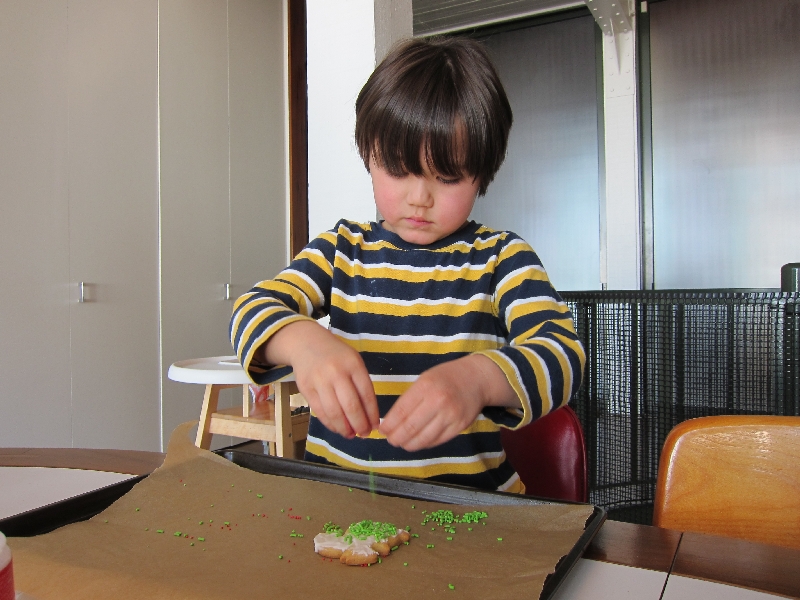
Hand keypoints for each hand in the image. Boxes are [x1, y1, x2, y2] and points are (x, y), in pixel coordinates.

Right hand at [261, 321, 378, 437]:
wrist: (306, 343)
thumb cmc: (336, 356)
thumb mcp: (353, 362)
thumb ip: (361, 385)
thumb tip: (369, 416)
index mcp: (353, 364)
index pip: (366, 394)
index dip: (372, 414)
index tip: (375, 426)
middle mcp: (336, 372)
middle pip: (351, 405)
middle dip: (360, 424)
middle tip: (364, 434)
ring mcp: (319, 380)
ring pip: (334, 412)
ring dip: (344, 428)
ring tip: (351, 435)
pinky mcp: (306, 388)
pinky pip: (319, 411)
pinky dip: (330, 424)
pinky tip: (337, 428)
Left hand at [379, 354, 519, 451]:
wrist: (477, 379)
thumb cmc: (446, 377)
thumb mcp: (425, 379)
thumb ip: (410, 399)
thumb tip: (392, 421)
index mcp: (425, 387)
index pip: (400, 411)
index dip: (388, 425)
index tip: (382, 430)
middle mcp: (438, 401)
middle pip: (410, 428)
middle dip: (396, 437)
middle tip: (391, 440)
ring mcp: (450, 416)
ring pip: (423, 438)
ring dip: (409, 444)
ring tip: (403, 443)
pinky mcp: (460, 427)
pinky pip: (437, 441)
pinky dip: (425, 444)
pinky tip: (418, 442)